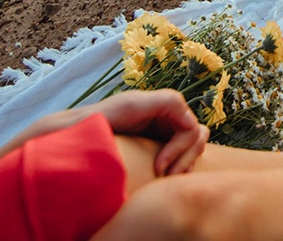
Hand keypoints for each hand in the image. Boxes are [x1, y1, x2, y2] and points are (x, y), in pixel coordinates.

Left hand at [94, 90, 209, 175]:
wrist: (84, 134)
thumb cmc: (106, 118)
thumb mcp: (134, 104)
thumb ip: (167, 102)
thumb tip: (193, 122)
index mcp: (170, 104)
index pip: (192, 129)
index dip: (180, 149)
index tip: (159, 167)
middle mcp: (173, 116)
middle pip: (198, 138)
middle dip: (184, 159)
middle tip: (163, 176)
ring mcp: (169, 131)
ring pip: (196, 148)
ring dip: (184, 164)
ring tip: (165, 179)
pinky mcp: (164, 145)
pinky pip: (185, 156)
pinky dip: (180, 167)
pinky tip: (165, 178)